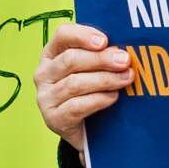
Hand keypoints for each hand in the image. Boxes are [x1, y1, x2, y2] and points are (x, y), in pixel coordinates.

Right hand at [36, 23, 132, 147]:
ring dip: (104, 79)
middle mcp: (43, 74)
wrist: (86, 133)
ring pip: (75, 83)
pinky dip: (98, 99)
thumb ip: (100, 57)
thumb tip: (121, 50)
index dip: (83, 35)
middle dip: (101, 59)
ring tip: (125, 79)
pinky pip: (77, 106)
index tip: (105, 41)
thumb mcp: (91, 71)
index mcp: (51, 55)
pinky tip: (113, 97)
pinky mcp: (53, 119)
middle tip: (124, 61)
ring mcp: (45, 97)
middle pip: (70, 60)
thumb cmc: (90, 94)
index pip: (62, 36)